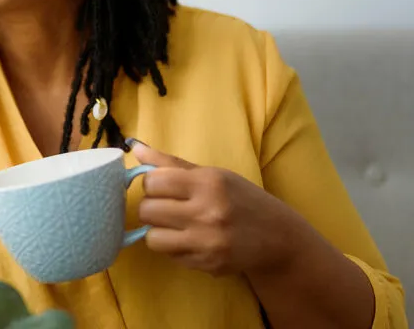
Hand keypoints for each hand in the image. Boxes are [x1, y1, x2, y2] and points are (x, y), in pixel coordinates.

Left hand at [130, 141, 303, 276]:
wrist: (279, 238)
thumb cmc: (241, 199)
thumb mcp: (212, 174)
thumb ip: (170, 163)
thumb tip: (134, 147)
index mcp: (208, 183)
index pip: (153, 182)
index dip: (152, 184)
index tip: (162, 187)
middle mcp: (207, 212)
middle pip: (147, 211)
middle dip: (152, 208)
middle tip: (167, 207)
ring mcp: (207, 242)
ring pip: (152, 238)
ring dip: (158, 231)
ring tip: (175, 226)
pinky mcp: (207, 265)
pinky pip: (170, 256)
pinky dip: (174, 248)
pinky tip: (191, 240)